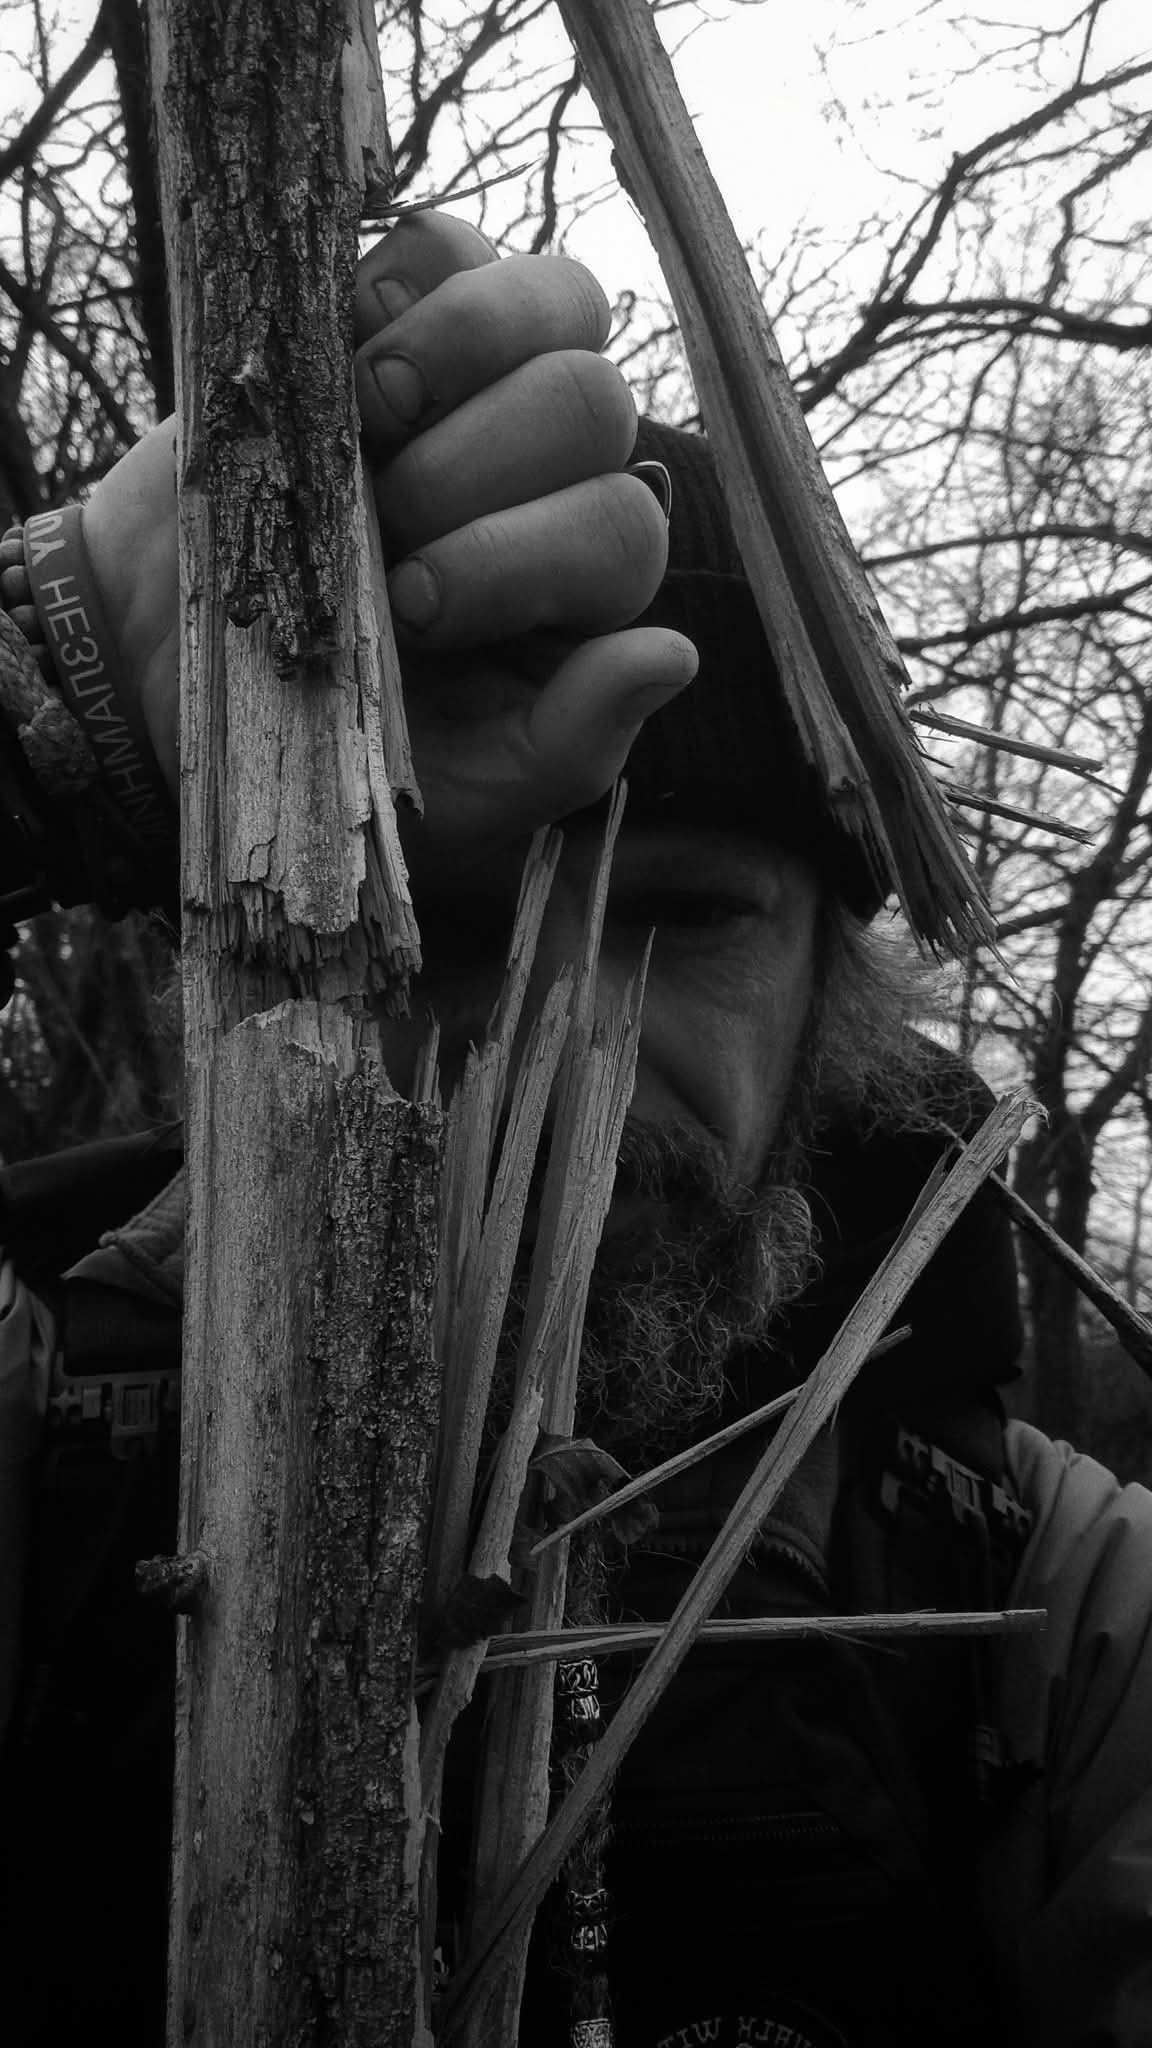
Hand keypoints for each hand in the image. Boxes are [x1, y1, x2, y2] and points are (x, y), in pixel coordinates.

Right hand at [84, 212, 696, 884]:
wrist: (171, 670)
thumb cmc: (328, 742)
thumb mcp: (454, 794)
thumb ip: (571, 742)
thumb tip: (670, 654)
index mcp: (580, 589)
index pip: (623, 530)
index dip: (520, 560)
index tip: (407, 614)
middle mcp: (555, 476)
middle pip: (594, 406)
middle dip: (477, 471)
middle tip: (386, 526)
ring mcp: (485, 384)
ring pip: (556, 301)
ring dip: (457, 355)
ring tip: (372, 415)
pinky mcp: (394, 314)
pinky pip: (446, 241)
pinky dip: (403, 281)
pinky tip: (348, 347)